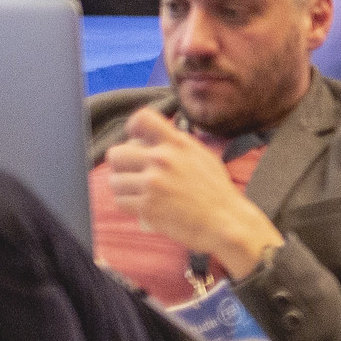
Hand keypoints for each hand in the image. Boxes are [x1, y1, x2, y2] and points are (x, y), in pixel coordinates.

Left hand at [107, 108, 283, 279]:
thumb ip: (175, 145)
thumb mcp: (201, 155)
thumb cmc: (215, 190)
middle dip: (122, 165)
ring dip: (124, 188)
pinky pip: (120, 202)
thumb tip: (149, 139)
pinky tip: (145, 205)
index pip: (141, 120)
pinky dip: (130, 205)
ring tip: (141, 192)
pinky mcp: (147, 207)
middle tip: (134, 174)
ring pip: (115, 181)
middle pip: (116, 154)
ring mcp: (153, 184)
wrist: (226, 220)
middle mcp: (162, 159)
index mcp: (177, 143)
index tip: (136, 141)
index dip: (132, 129)